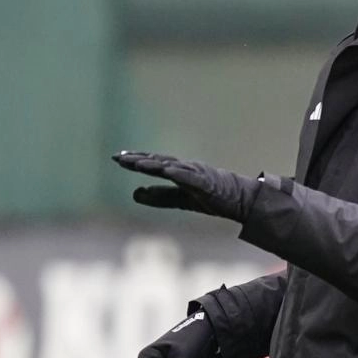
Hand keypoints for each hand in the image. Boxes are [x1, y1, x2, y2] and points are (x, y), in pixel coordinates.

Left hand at [114, 150, 259, 222]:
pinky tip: (167, 171)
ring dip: (154, 164)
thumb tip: (134, 193)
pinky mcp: (207, 183)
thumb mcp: (180, 199)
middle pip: (158, 161)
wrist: (240, 199)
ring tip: (137, 164)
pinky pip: (191, 177)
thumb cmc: (212, 196)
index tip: (118, 158)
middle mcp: (185, 168)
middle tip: (119, 158)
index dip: (135, 160)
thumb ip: (159, 196)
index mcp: (178, 171)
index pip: (153, 163)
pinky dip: (179, 173)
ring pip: (171, 166)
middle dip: (138, 160)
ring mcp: (196, 173)